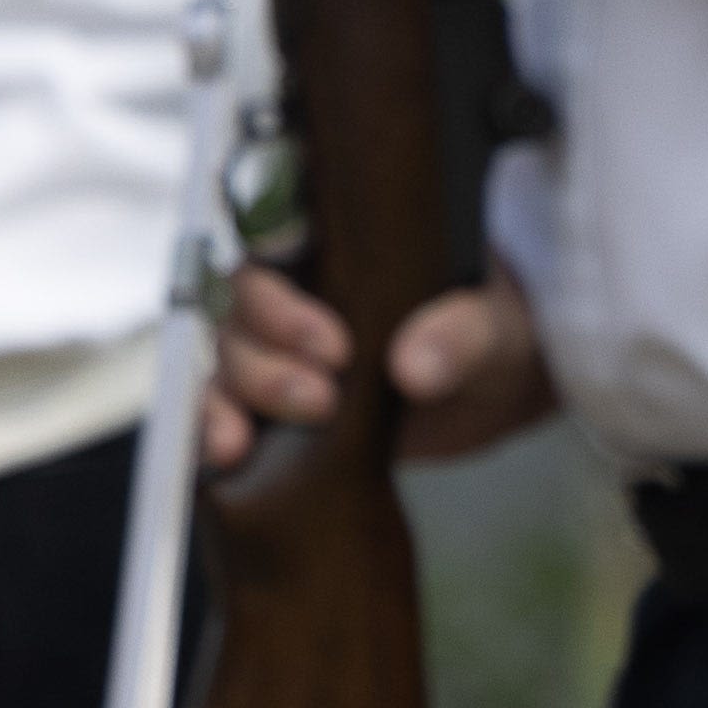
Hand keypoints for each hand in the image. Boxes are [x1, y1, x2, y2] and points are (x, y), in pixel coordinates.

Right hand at [201, 260, 556, 468]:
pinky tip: (224, 456)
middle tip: (323, 400)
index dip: (280, 298)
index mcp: (343, 254)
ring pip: (227, 364)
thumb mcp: (493, 329)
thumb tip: (413, 367)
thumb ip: (462, 336)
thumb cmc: (493, 332)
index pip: (274, 251)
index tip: (334, 347)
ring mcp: (283, 353)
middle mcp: (300, 296)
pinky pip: (223, 412)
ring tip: (252, 442)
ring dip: (233, 401)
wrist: (495, 390)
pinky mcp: (278, 408)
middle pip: (240, 315)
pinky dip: (212, 431)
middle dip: (267, 362)